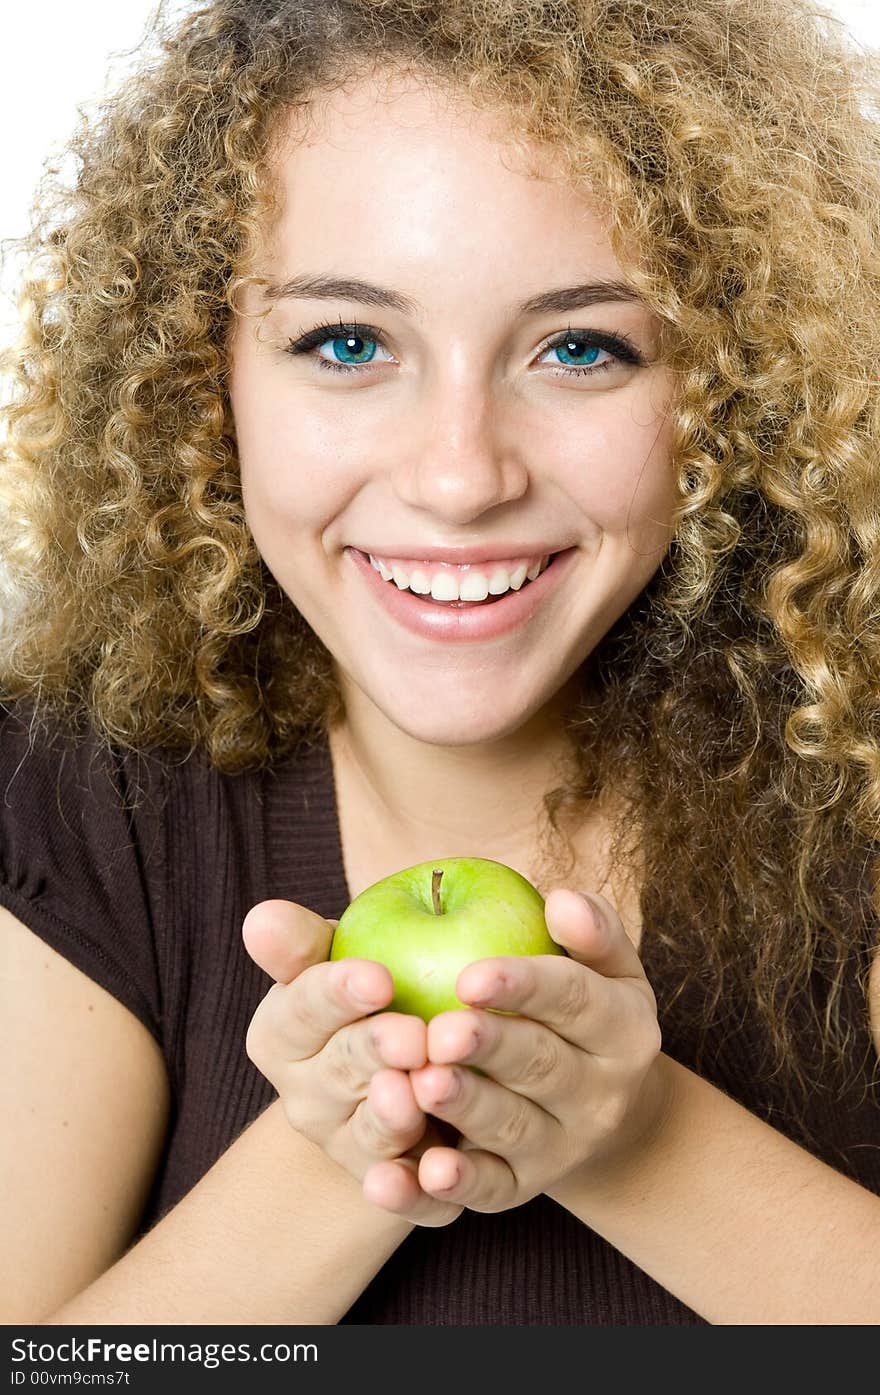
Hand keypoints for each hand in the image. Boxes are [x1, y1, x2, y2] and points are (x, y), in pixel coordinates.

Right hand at [241, 899, 465, 1225]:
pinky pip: (407, 1199)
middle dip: (373, 1052)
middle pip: (339, 1073)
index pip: (301, 1010)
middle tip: (411, 1035)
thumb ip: (304, 941)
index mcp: (282, 1035)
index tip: (376, 976)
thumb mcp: (340, 954)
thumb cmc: (379, 989)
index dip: (336, 994)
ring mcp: (349, 1149)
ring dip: (392, 1119)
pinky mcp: (398, 1191)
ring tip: (418, 1095)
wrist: (412, 1070)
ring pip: (370, 1136)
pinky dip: (415, 1192)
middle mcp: (307, 1098)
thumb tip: (260, 918)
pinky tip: (436, 1174)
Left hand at [359, 888, 667, 1215]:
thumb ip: (592, 930)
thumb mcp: (608, 969)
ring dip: (467, 1108)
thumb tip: (562, 898)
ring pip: (512, 1127)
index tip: (471, 974)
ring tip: (423, 1084)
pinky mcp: (524, 1187)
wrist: (608, 1114)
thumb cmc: (589, 1013)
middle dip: (491, 1047)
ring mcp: (565, 1146)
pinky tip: (422, 1171)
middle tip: (441, 1032)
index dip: (525, 986)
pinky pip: (491, 1190)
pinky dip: (458, 1184)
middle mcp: (602, 1093)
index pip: (575, 1000)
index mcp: (624, 1028)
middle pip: (542, 1065)